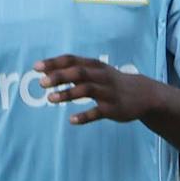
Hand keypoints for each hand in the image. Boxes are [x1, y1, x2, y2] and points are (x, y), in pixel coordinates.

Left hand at [38, 56, 156, 126]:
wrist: (143, 95)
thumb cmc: (111, 82)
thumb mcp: (95, 72)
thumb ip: (71, 72)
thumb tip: (45, 73)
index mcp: (94, 65)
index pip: (72, 60)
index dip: (54, 63)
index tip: (36, 68)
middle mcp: (101, 76)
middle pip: (79, 73)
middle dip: (60, 76)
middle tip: (41, 83)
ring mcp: (108, 92)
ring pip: (87, 90)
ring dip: (68, 94)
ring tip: (50, 99)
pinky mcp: (113, 109)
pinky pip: (97, 112)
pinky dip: (85, 116)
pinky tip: (71, 120)